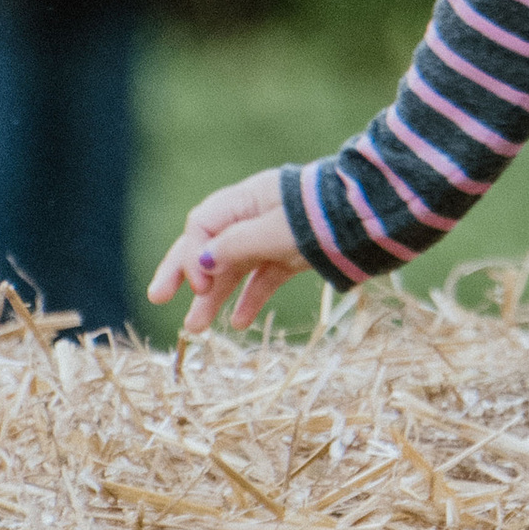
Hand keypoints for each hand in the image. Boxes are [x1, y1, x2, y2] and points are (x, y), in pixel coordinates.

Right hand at [148, 167, 306, 337]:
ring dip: (214, 297)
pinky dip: (249, 299)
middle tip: (159, 296)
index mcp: (245, 200)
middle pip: (209, 246)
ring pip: (234, 268)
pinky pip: (262, 278)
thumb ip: (235, 245)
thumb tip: (202, 260)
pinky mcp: (291, 256)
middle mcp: (253, 216)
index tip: (198, 285)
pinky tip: (237, 323)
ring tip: (195, 329)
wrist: (369, 217)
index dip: (192, 257)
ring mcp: (272, 237)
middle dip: (184, 273)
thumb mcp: (273, 232)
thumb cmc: (320, 218)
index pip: (201, 227)